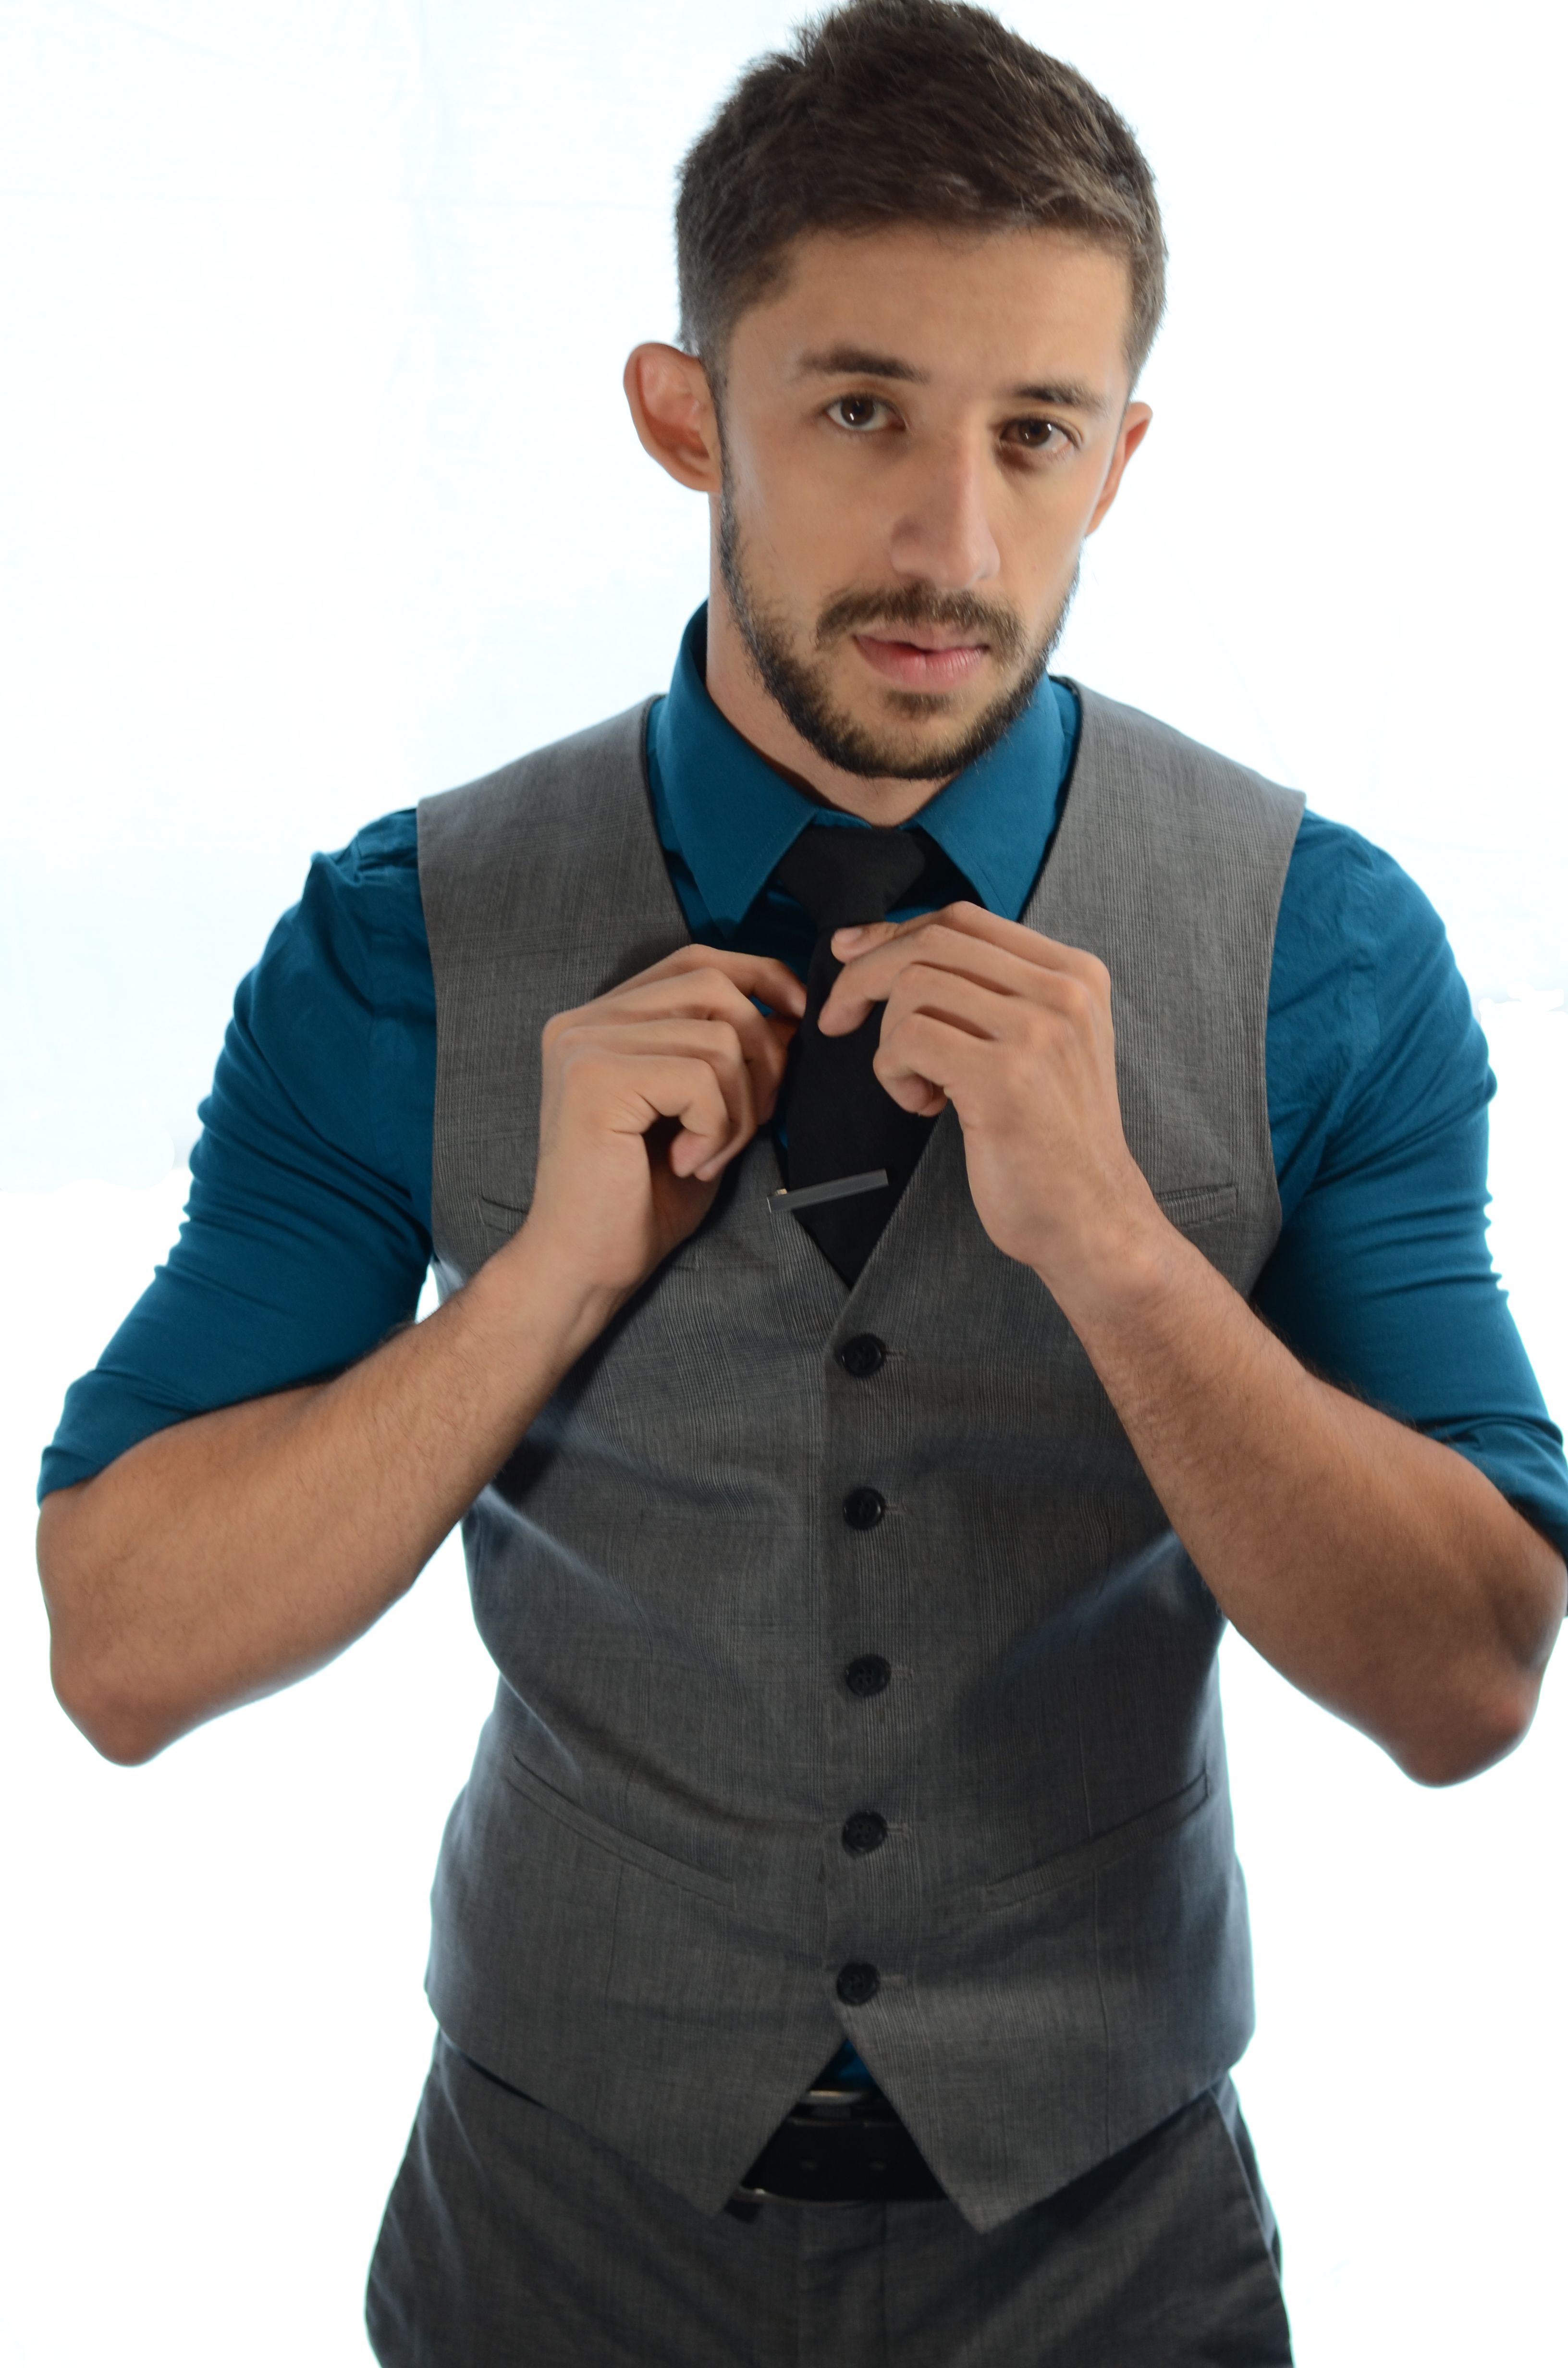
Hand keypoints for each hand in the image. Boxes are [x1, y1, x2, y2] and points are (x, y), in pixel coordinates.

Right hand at [521, 945, 804, 1303]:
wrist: (584, 1266)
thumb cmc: (641, 1199)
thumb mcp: (704, 1113)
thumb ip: (734, 1059)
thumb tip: (793, 1015)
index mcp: (602, 1020)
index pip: (696, 962)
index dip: (759, 978)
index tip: (799, 1018)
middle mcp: (583, 1021)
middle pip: (713, 988)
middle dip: (761, 1055)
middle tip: (751, 1122)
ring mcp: (583, 1046)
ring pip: (718, 1039)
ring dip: (740, 1108)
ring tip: (709, 1155)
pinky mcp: (594, 1080)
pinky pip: (701, 1078)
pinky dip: (717, 1128)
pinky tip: (687, 1164)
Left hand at [822, 902, 1161, 1304]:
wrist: (1091, 1220)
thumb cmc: (1046, 1139)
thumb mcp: (1033, 1044)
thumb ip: (977, 991)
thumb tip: (861, 941)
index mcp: (1075, 974)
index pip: (962, 919)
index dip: (893, 934)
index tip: (851, 960)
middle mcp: (1064, 991)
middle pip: (933, 942)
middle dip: (866, 976)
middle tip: (837, 1019)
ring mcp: (1038, 1031)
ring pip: (914, 988)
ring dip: (890, 1039)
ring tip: (921, 1085)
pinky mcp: (1004, 1076)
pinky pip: (908, 1039)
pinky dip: (894, 1073)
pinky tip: (925, 1105)